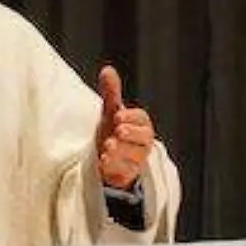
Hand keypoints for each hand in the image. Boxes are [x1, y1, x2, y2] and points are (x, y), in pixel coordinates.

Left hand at [93, 65, 154, 189]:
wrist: (109, 159)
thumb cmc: (113, 131)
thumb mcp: (110, 112)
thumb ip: (111, 93)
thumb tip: (107, 70)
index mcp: (140, 124)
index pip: (141, 119)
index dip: (131, 117)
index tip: (117, 116)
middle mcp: (142, 142)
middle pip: (143, 138)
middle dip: (130, 134)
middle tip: (117, 130)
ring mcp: (136, 159)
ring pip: (133, 156)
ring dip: (120, 151)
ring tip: (107, 147)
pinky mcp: (128, 175)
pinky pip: (124, 172)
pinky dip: (114, 167)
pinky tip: (103, 161)